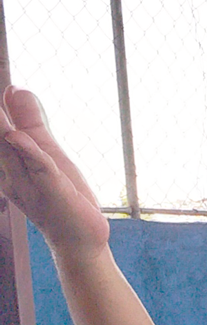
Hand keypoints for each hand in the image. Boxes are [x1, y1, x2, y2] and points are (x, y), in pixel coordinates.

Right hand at [0, 87, 109, 255]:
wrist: (80, 237)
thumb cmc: (61, 193)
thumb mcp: (46, 150)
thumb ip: (30, 121)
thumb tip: (15, 88)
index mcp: (7, 158)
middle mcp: (11, 170)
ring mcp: (29, 182)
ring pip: (8, 150)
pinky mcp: (51, 190)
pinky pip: (39, 168)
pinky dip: (29, 152)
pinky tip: (18, 137)